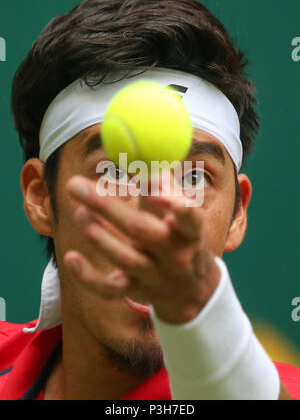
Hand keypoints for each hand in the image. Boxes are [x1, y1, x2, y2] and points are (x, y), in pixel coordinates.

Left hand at [64, 172, 220, 323]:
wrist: (190, 289)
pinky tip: (71, 257)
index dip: (177, 208)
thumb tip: (145, 164)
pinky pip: (110, 289)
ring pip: (123, 257)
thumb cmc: (181, 238)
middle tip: (76, 185)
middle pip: (140, 230)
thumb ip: (165, 188)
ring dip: (96, 232)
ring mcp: (156, 277)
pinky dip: (88, 276)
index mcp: (191, 233)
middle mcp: (175, 256)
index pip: (190, 220)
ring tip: (80, 213)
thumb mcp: (182, 214)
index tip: (156, 193)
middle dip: (105, 206)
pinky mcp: (137, 291)